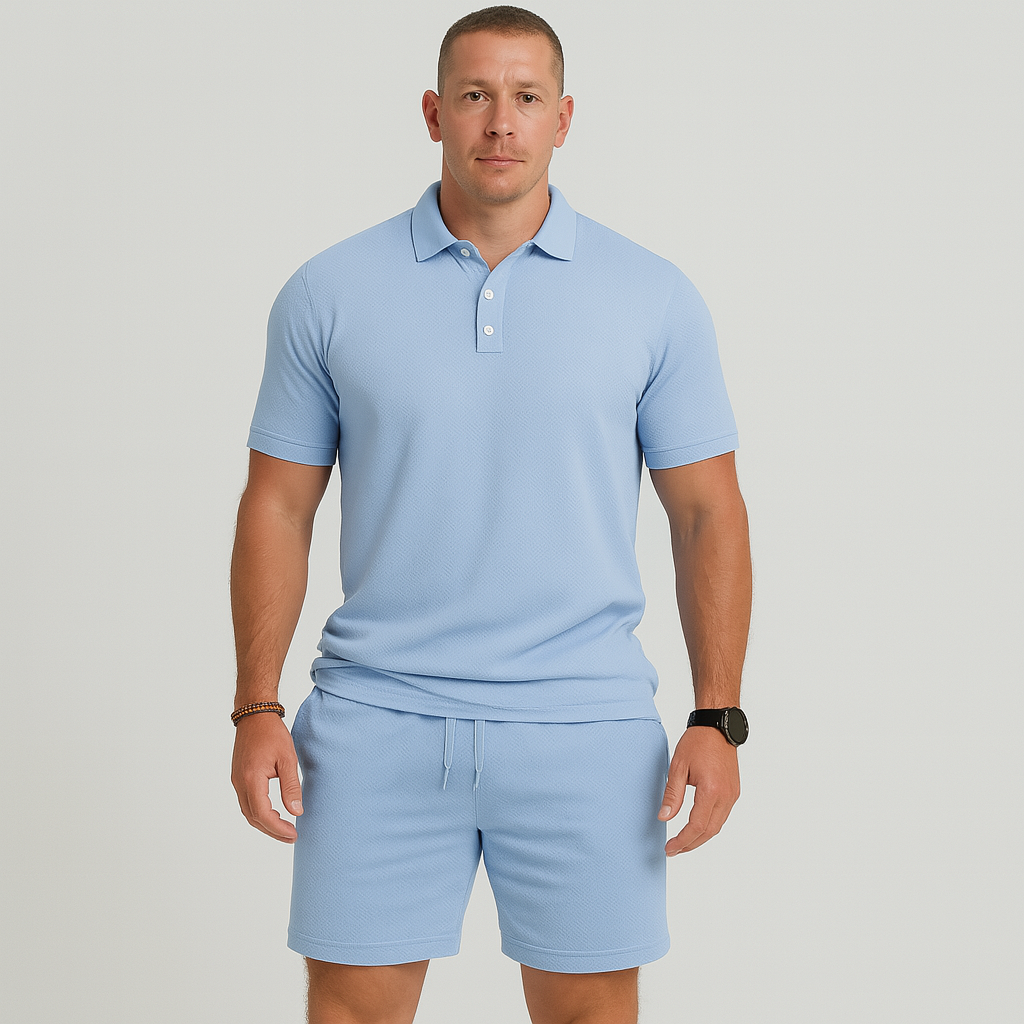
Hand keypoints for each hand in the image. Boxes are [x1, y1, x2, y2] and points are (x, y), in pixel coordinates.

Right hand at [230, 712, 302, 842]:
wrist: (254, 715)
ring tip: (284, 829)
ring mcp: (237, 781)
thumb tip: (296, 812)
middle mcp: (240, 783)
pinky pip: (246, 802)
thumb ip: (291, 787)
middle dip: (272, 831)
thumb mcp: (288, 759)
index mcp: (252, 779)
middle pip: (253, 818)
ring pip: (248, 812)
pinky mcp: (238, 777)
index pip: (263, 814)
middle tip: (291, 837)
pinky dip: (259, 813)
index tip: (294, 834)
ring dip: (265, 824)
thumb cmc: (272, 733)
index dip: (278, 829)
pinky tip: (273, 814)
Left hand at [658, 726, 739, 854]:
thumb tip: (664, 817)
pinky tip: (697, 827)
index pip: (696, 826)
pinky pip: (722, 816)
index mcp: (711, 791)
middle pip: (709, 832)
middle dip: (691, 844)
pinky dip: (709, 826)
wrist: (717, 727)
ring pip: (717, 826)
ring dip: (700, 837)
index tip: (670, 848)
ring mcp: (732, 795)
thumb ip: (672, 795)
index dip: (682, 841)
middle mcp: (726, 796)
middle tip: (674, 850)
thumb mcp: (678, 767)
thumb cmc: (697, 742)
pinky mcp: (734, 792)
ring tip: (683, 842)